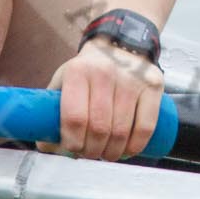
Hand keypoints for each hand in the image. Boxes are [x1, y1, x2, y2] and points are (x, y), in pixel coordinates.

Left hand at [41, 37, 163, 160]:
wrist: (119, 45)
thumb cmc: (88, 71)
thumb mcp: (64, 81)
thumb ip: (53, 113)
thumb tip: (47, 146)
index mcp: (78, 72)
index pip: (74, 118)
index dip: (73, 142)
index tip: (73, 148)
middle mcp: (105, 73)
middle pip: (99, 129)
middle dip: (92, 151)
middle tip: (90, 153)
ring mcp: (132, 80)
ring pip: (121, 132)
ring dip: (112, 152)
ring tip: (106, 153)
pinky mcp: (152, 86)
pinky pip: (145, 127)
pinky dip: (135, 146)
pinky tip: (127, 149)